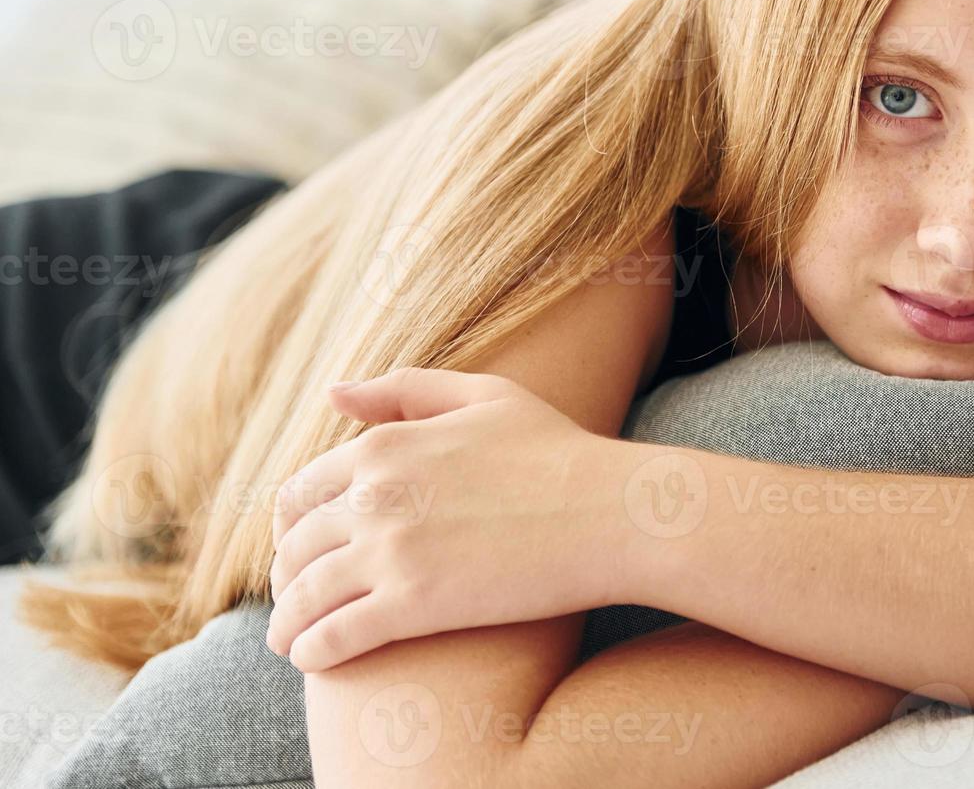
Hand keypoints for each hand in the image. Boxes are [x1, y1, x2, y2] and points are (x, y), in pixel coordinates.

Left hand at [265, 368, 622, 671]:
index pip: (302, 491)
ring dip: (287, 622)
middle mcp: (373, 495)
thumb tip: (333, 393)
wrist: (611, 513)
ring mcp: (390, 551)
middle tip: (294, 598)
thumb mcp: (484, 396)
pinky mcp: (414, 605)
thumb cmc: (559, 451)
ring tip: (289, 640)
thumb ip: (405, 390)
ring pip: (305, 595)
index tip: (300, 546)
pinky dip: (312, 651)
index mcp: (384, 445)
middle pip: (297, 545)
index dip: (292, 524)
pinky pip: (336, 636)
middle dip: (286, 576)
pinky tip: (311, 660)